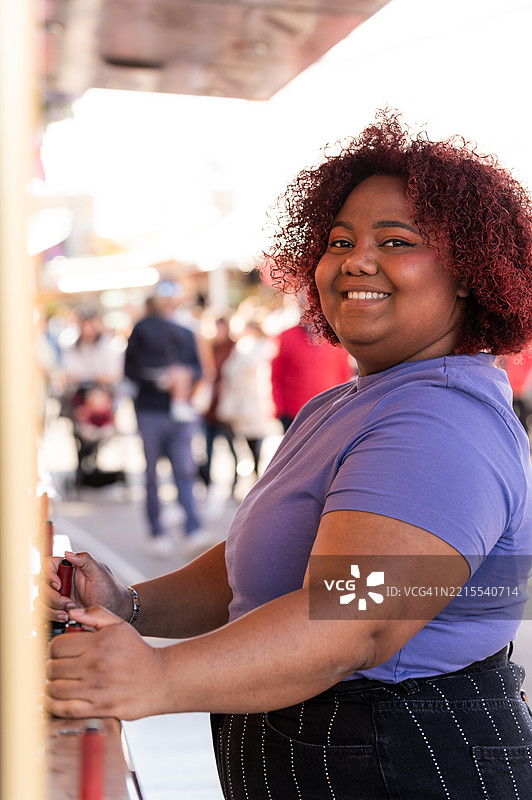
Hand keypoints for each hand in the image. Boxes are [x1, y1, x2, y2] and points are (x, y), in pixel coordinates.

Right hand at [38, 551, 130, 624]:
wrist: (115, 610)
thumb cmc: (109, 589)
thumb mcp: (100, 572)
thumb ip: (85, 560)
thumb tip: (68, 553)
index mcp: (69, 568)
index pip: (48, 565)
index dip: (49, 575)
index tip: (59, 585)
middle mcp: (61, 582)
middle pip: (42, 586)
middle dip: (53, 598)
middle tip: (69, 604)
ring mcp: (59, 597)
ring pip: (40, 601)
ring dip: (51, 609)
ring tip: (67, 615)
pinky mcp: (58, 611)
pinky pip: (43, 613)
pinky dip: (50, 617)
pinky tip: (64, 619)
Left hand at [44, 606, 164, 719]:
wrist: (160, 679)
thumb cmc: (138, 652)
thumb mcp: (120, 626)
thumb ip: (96, 615)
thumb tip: (72, 613)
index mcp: (99, 644)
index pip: (57, 646)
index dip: (53, 648)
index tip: (58, 652)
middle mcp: (96, 666)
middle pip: (52, 667)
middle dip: (51, 666)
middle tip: (57, 667)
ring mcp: (97, 689)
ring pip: (55, 689)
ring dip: (51, 685)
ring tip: (57, 682)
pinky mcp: (99, 708)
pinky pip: (65, 709)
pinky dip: (54, 706)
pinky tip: (55, 700)